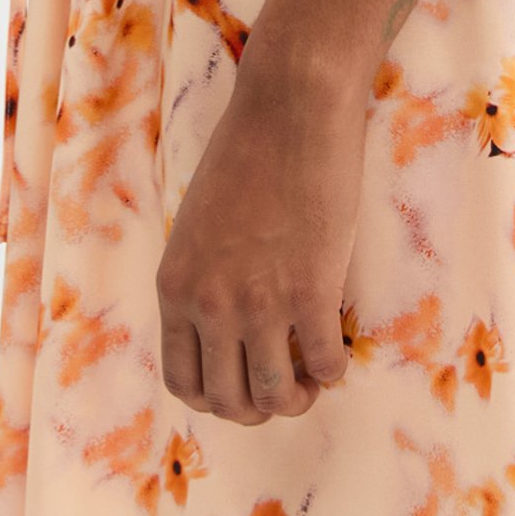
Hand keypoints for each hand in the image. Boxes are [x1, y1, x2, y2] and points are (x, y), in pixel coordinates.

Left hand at [155, 37, 367, 423]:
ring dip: (298, 398)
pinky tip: (338, 351)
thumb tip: (224, 327)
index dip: (216, 398)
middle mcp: (211, 304)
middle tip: (283, 386)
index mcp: (176, 286)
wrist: (291, 107)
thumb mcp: (199, 224)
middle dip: (258, 408)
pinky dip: (334, 370)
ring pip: (275, 396)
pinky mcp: (311, 290)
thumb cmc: (248, 150)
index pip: (183, 383)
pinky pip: (325, 364)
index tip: (242, 384)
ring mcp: (261, 301)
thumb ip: (204, 278)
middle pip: (228, 401)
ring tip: (311, 378)